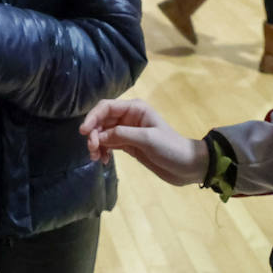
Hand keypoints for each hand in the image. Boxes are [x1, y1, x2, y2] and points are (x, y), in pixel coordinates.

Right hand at [79, 99, 206, 185]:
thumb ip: (121, 135)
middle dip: (94, 134)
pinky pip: (108, 144)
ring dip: (96, 144)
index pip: (106, 107)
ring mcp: (127, 131)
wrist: (188, 166)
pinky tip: (104, 160)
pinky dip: (103, 151)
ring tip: (97, 158)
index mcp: (135, 109)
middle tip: (92, 150)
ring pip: (103, 133)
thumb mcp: (147, 139)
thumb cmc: (171, 148)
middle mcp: (128, 117)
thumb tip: (98, 137)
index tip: (83, 133)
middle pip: (102, 121)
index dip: (92, 117)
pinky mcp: (128, 145)